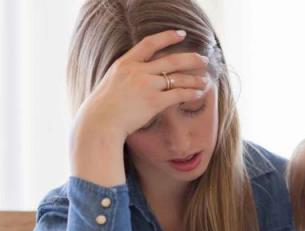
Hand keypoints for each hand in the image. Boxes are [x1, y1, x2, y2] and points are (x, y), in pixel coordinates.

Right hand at [74, 29, 211, 141]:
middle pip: (171, 60)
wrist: (99, 123)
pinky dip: (191, 93)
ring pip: (178, 77)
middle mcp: (137, 71)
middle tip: (204, 59)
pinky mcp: (154, 101)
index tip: (181, 34)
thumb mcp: (112, 81)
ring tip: (206, 80)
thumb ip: (127, 75)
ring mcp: (146, 85)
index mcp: (125, 63)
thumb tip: (141, 75)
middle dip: (191, 58)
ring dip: (195, 79)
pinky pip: (178, 94)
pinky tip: (199, 93)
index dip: (167, 37)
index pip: (149, 43)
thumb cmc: (103, 108)